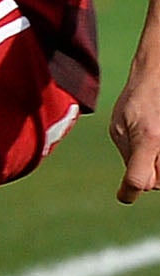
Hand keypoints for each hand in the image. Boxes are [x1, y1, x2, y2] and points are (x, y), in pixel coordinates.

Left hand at [116, 49, 159, 201]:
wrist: (159, 80)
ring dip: (157, 169)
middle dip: (145, 174)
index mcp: (148, 140)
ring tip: (153, 142)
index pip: (139, 181)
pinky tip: (156, 142)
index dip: (128, 190)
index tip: (124, 195)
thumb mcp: (120, 127)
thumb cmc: (138, 102)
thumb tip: (133, 186)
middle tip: (143, 148)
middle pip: (155, 184)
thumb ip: (128, 155)